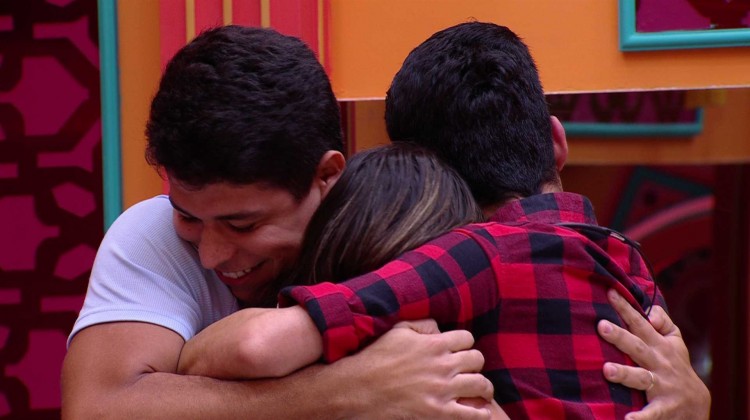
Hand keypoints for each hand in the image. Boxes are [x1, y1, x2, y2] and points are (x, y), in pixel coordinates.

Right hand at [332, 320, 493, 419]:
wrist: (359, 389)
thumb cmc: (376, 358)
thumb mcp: (398, 332)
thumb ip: (422, 325)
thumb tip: (439, 328)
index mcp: (434, 344)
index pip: (467, 339)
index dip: (464, 344)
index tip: (459, 351)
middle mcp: (443, 365)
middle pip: (477, 360)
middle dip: (474, 364)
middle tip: (469, 371)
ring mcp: (442, 390)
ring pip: (481, 385)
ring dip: (483, 387)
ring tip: (481, 392)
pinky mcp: (439, 412)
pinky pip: (472, 414)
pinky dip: (481, 413)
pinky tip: (480, 411)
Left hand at [597, 289, 710, 419]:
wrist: (696, 404)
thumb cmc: (676, 366)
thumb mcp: (674, 342)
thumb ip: (662, 322)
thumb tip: (650, 309)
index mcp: (659, 345)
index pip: (640, 323)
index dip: (626, 308)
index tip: (610, 292)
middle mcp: (659, 363)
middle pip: (637, 347)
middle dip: (620, 336)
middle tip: (601, 326)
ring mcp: (661, 385)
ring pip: (641, 378)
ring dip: (625, 374)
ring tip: (607, 370)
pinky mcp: (662, 408)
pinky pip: (650, 413)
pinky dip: (639, 418)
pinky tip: (626, 419)